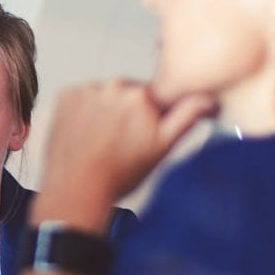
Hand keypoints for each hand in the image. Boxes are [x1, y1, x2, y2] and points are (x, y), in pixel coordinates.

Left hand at [36, 80, 214, 228]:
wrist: (76, 188)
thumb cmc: (118, 174)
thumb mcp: (162, 148)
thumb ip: (187, 116)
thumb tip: (208, 97)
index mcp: (142, 95)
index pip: (155, 96)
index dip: (151, 116)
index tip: (142, 132)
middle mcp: (114, 86)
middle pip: (128, 93)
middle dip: (128, 112)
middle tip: (121, 142)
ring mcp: (87, 90)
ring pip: (104, 95)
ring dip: (105, 110)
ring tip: (101, 140)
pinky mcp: (66, 96)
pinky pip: (81, 97)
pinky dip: (83, 111)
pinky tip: (85, 133)